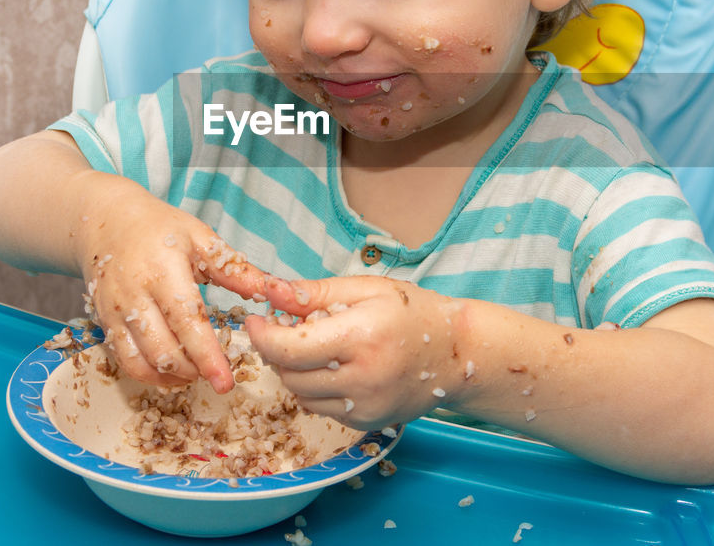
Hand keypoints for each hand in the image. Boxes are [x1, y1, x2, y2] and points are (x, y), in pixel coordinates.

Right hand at [77, 193, 276, 393]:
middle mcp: (134, 294)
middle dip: (192, 371)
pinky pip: (124, 360)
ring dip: (170, 378)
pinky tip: (170, 370)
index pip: (187, 322)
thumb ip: (233, 268)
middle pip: (162, 350)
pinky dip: (148, 374)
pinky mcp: (103, 322)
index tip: (225, 381)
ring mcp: (114, 311)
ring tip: (195, 374)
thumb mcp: (200, 237)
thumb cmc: (161, 228)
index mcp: (162, 270)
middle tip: (216, 375)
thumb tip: (270, 290)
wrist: (108, 221)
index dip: (207, 357)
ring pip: (140, 362)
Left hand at [244, 276, 467, 427]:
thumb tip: (270, 292)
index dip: (263, 335)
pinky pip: (321, 407)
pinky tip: (336, 367)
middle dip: (277, 350)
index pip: (290, 347)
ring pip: (300, 394)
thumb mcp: (367, 289)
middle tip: (288, 328)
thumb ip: (316, 292)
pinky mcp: (366, 423)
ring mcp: (365, 406)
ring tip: (315, 347)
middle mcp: (362, 378)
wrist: (457, 354)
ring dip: (295, 371)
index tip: (255, 320)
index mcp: (361, 337)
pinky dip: (316, 387)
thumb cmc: (413, 313)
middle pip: (289, 374)